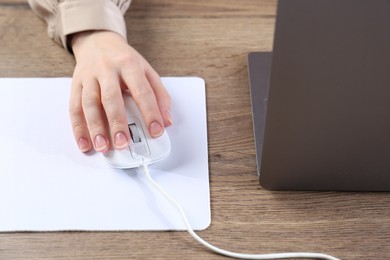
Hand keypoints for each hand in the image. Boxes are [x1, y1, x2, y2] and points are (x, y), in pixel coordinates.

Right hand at [69, 30, 171, 152]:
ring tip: (103, 146)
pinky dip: (78, 128)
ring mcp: (89, 77)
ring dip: (95, 128)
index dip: (150, 112)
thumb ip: (160, 95)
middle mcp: (107, 69)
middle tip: (123, 143)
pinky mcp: (76, 85)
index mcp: (130, 64)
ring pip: (89, 103)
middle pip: (111, 98)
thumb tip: (167, 122)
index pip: (142, 91)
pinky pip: (74, 108)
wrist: (98, 41)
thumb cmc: (125, 60)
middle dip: (117, 123)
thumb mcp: (147, 71)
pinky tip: (84, 143)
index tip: (156, 131)